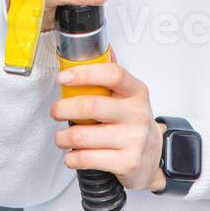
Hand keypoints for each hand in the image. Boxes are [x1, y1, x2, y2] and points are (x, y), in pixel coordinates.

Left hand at [50, 61, 166, 192]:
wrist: (153, 157)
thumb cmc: (134, 123)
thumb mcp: (129, 97)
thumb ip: (110, 75)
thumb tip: (97, 48)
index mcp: (136, 92)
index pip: (113, 74)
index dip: (84, 73)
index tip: (63, 77)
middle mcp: (137, 114)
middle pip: (91, 106)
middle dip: (63, 109)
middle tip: (55, 112)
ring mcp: (133, 140)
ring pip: (82, 136)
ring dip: (62, 137)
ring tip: (62, 137)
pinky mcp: (127, 163)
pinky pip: (86, 159)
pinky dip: (72, 158)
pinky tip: (73, 155)